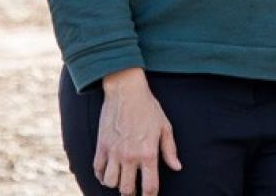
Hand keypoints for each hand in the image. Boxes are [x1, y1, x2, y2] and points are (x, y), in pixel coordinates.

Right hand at [95, 68, 180, 195]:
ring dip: (116, 184)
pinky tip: (107, 173)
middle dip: (131, 194)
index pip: (150, 187)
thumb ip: (170, 150)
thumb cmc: (148, 107)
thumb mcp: (165, 127)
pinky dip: (101, 176)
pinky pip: (97, 170)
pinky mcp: (101, 145)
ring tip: (121, 180)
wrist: (125, 90)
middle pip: (127, 190)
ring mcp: (114, 151)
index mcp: (148, 153)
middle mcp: (130, 156)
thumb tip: (177, 167)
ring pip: (110, 183)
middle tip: (133, 190)